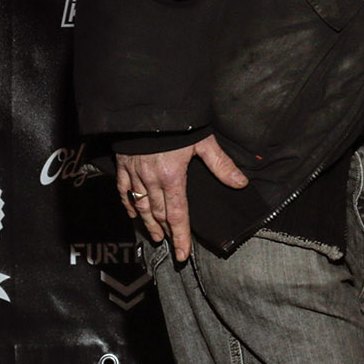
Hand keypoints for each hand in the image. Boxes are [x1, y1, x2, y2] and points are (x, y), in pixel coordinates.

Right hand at [115, 136, 248, 262]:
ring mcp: (135, 174)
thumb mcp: (203, 142)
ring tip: (155, 236)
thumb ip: (221, 164)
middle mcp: (152, 181)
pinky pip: (123, 190)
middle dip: (166, 232)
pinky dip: (128, 203)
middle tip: (171, 246)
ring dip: (148, 223)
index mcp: (173, 178)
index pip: (178, 215)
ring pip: (141, 205)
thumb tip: (241, 183)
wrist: (147, 108)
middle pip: (159, 213)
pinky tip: (132, 213)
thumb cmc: (178, 124)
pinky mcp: (123, 165)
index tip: (183, 254)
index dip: (181, 236)